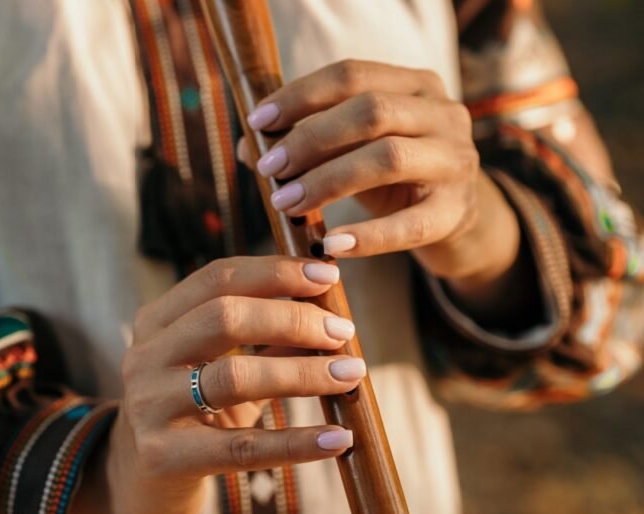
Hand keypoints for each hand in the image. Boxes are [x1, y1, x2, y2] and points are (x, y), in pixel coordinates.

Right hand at [63, 256, 363, 513]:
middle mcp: (145, 356)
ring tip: (350, 374)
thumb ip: (264, 338)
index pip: (217, 279)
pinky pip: (242, 447)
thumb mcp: (220, 366)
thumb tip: (330, 313)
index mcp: (156, 321)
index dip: (274, 273)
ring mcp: (149, 406)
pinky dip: (297, 442)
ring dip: (302, 371)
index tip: (327, 277)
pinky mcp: (163, 456)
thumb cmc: (194, 413)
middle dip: (292, 319)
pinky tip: (337, 440)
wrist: (141, 480)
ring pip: (234, 376)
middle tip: (343, 332)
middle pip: (224, 318)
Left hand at [238, 60, 519, 284]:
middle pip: (371, 112)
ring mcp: (456, 161)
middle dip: (310, 139)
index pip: (352, 75)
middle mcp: (443, 114)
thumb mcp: (352, 149)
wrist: (452, 217)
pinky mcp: (457, 212)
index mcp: (414, 85)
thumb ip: (306, 143)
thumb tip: (249, 148)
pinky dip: (366, 237)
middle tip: (269, 168)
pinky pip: (410, 225)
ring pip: (389, 158)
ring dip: (327, 181)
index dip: (300, 96)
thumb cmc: (390, 175)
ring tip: (285, 203)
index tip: (257, 122)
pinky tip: (328, 246)